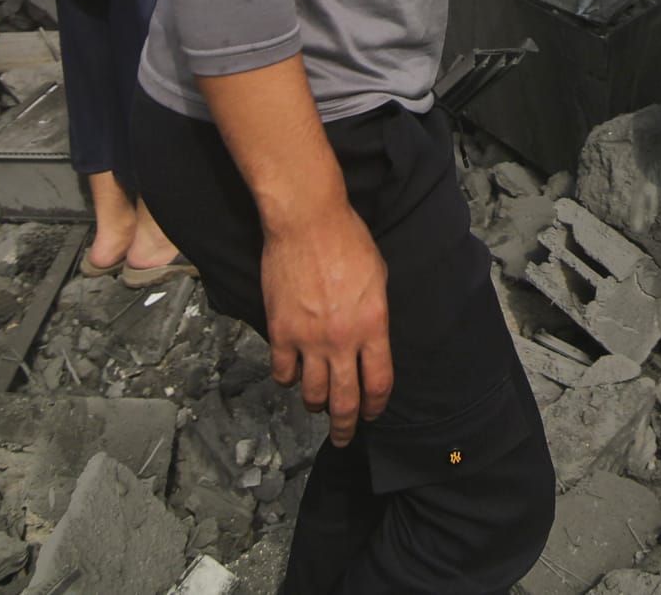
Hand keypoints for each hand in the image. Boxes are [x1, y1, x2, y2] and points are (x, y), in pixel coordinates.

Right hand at [260, 211, 393, 446]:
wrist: (307, 223)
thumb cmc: (348, 241)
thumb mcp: (378, 279)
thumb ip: (375, 316)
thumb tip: (370, 341)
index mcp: (374, 326)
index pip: (379, 383)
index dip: (376, 405)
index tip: (372, 413)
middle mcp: (343, 340)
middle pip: (345, 401)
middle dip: (345, 426)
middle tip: (343, 437)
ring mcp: (309, 339)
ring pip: (312, 394)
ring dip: (316, 404)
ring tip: (318, 404)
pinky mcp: (281, 331)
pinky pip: (282, 372)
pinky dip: (287, 380)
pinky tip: (292, 376)